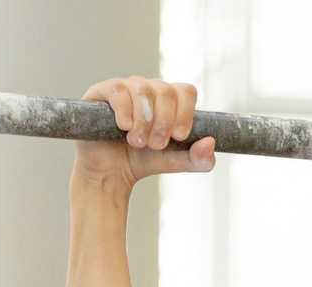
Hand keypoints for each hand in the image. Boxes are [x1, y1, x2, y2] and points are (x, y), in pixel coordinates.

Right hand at [76, 77, 215, 190]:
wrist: (111, 173)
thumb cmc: (143, 162)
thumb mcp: (175, 163)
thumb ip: (198, 158)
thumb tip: (210, 142)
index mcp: (169, 99)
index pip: (186, 90)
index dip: (185, 113)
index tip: (178, 136)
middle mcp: (148, 88)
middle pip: (166, 91)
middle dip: (163, 122)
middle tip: (155, 145)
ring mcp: (125, 87)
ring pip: (143, 90)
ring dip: (144, 121)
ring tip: (137, 142)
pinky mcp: (101, 92)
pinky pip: (118, 90)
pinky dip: (125, 111)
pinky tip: (124, 127)